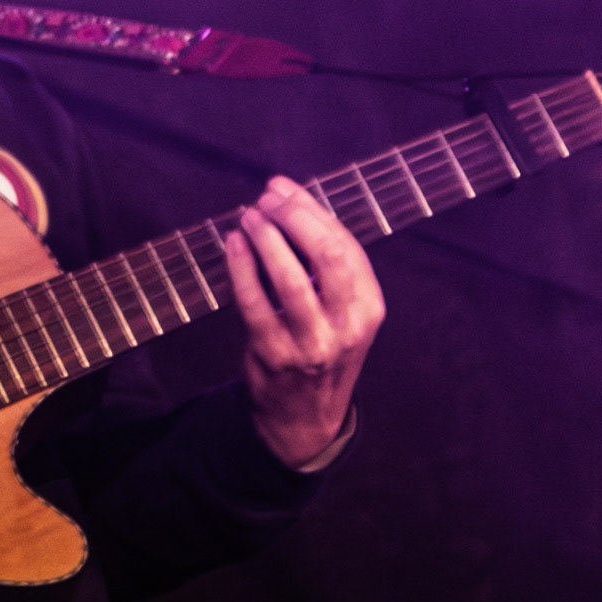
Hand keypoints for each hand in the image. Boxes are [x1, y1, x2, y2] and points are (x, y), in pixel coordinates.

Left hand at [223, 175, 383, 468]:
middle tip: (264, 199)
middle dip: (292, 218)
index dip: (311, 210)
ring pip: (289, 278)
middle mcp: (348, 326)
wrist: (304, 414)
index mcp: (368, 306)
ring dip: (265, 239)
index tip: (282, 187)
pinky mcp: (275, 355)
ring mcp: (312, 344)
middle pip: (326, 256)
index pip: (345, 246)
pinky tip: (233, 244)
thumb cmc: (319, 343)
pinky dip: (240, 268)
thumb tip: (289, 198)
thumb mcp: (341, 308)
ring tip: (248, 217)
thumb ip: (324, 262)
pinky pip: (254, 303)